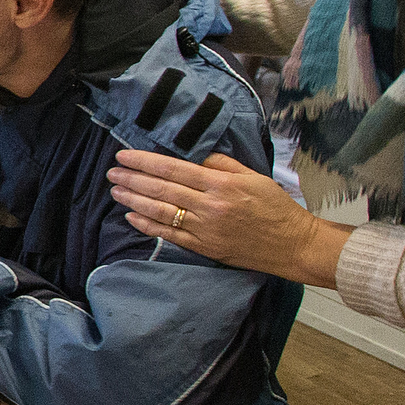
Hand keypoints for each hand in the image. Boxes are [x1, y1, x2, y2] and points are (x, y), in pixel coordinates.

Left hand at [107, 149, 352, 286]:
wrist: (293, 244)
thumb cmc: (275, 207)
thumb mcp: (253, 176)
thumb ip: (222, 165)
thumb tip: (193, 156)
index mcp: (221, 185)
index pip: (174, 169)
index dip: (145, 162)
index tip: (125, 156)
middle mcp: (209, 206)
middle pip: (162, 190)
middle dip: (133, 179)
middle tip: (112, 172)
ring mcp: (205, 229)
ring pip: (161, 212)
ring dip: (134, 201)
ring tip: (116, 191)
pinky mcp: (204, 247)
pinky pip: (169, 235)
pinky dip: (147, 226)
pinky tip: (131, 217)